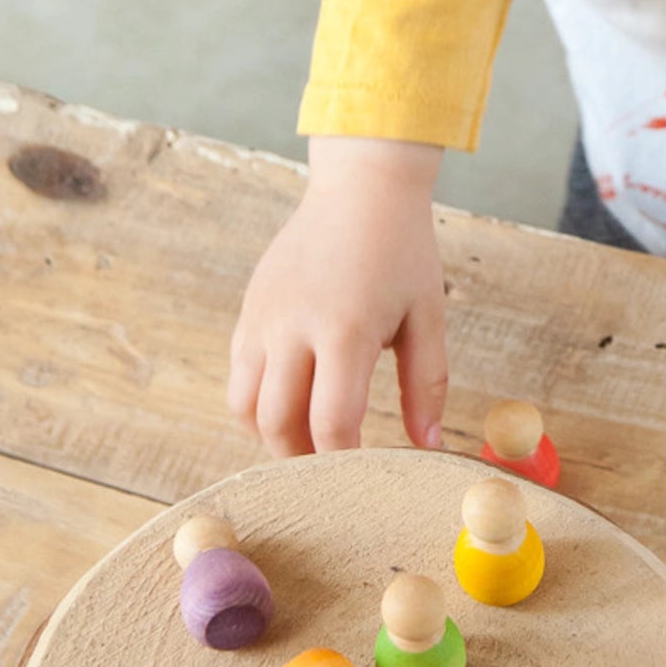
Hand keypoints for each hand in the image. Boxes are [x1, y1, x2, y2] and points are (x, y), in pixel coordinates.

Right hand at [228, 136, 447, 457]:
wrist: (360, 188)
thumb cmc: (403, 252)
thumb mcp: (426, 316)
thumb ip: (426, 385)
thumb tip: (426, 446)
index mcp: (343, 332)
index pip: (330, 424)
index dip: (342, 461)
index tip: (361, 477)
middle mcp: (292, 328)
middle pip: (277, 424)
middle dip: (302, 460)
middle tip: (330, 474)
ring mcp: (262, 318)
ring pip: (244, 405)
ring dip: (271, 435)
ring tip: (306, 443)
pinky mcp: (249, 309)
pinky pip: (239, 374)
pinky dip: (257, 402)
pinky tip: (290, 404)